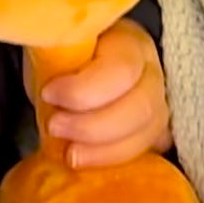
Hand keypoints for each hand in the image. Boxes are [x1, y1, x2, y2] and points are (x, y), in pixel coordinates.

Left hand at [25, 18, 173, 168]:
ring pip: (147, 133)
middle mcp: (152, 71)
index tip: (47, 94)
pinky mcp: (155, 131)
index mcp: (128, 41)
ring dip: (104, 150)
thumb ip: (57, 58)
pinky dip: (114, 160)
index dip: (84, 89)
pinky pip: (145, 151)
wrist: (75, 64)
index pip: (121, 69)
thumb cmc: (65, 51)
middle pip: (141, 107)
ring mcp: (159, 102)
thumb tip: (44, 85)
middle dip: (93, 125)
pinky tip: (87, 161)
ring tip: (69, 153)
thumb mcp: (57, 47)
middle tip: (55, 127)